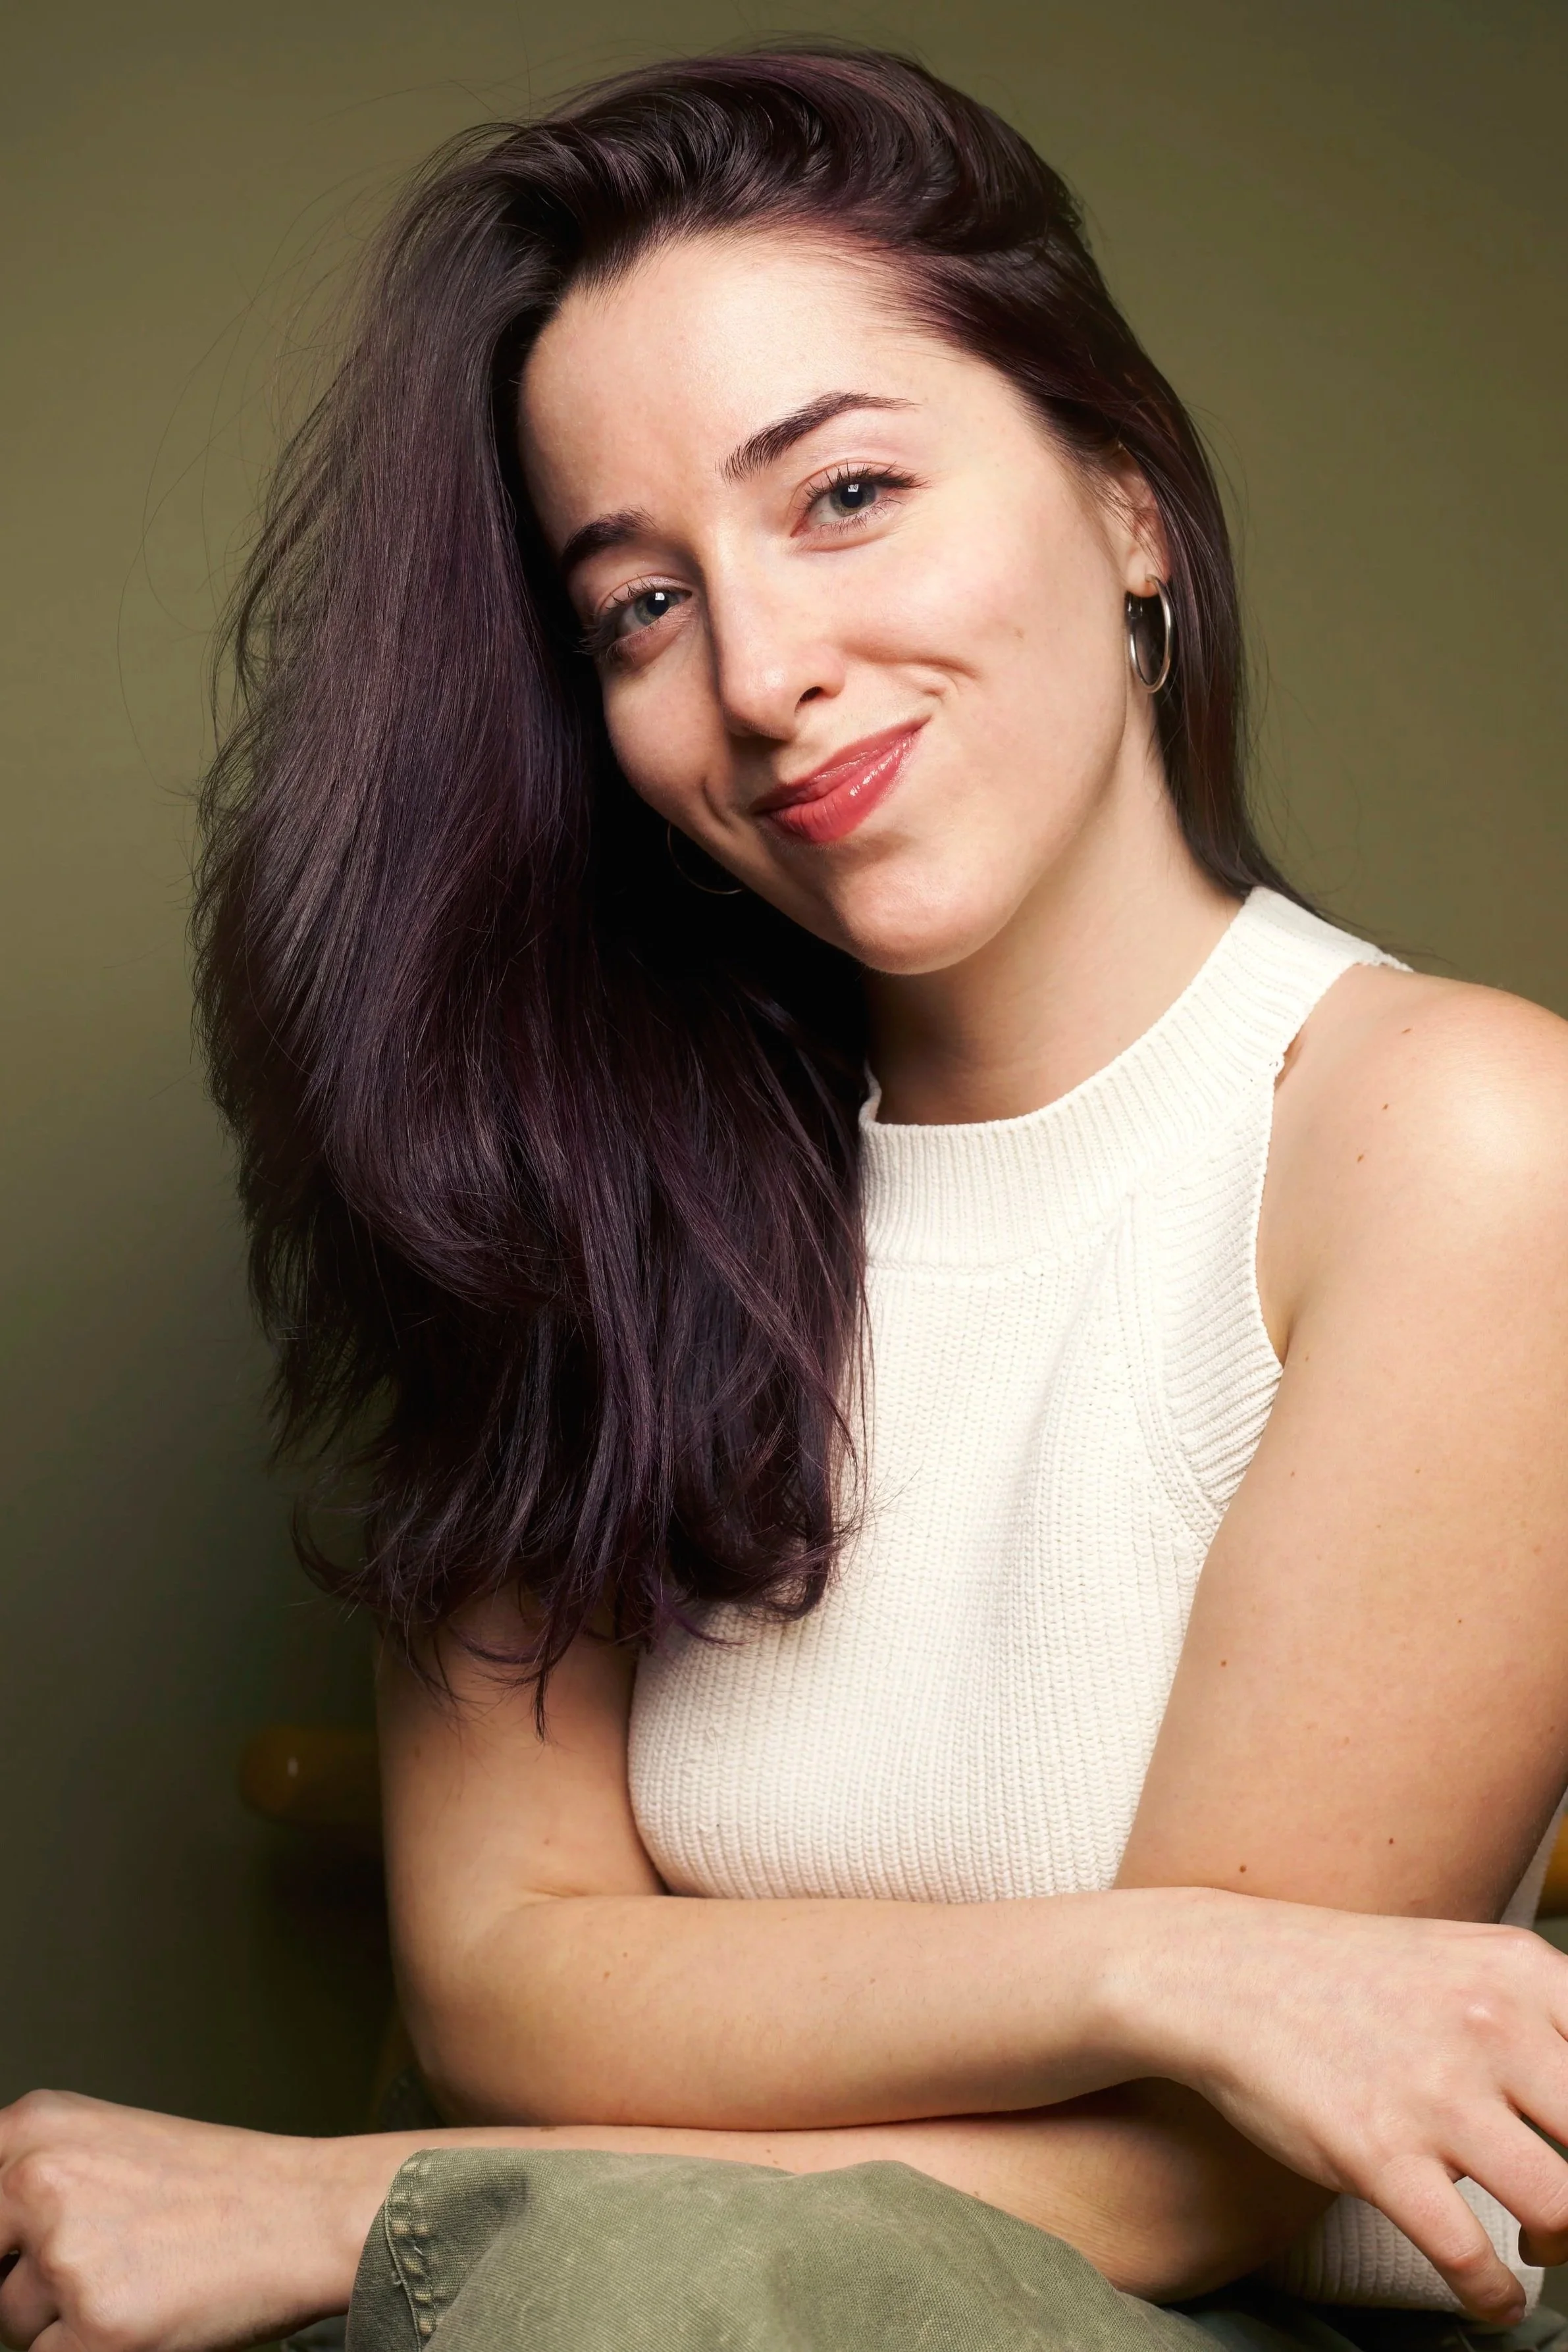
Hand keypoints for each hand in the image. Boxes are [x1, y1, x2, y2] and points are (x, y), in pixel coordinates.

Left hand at [0, 2090, 389, 2351]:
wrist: (304, 2210)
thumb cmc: (218, 2184)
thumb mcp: (107, 2144)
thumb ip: (33, 2175)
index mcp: (35, 2123)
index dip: (1, 2237)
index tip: (16, 2249)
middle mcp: (37, 2177)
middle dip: (22, 2277)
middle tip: (97, 2260)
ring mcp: (65, 2251)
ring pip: (12, 2320)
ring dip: (60, 2318)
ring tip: (134, 2278)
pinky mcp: (95, 2324)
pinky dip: (94, 2350)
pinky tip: (144, 2311)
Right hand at [1123, 1890, 1567, 2322]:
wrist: (1225, 1973)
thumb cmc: (1353, 1977)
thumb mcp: (1466, 1961)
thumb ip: (1544, 2015)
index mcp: (1521, 1971)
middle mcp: (1491, 2025)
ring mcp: (1434, 2092)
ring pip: (1562, 2211)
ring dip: (1562, 2250)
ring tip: (1538, 2246)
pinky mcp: (1378, 2154)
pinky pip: (1472, 2259)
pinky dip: (1495, 2298)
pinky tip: (1489, 2296)